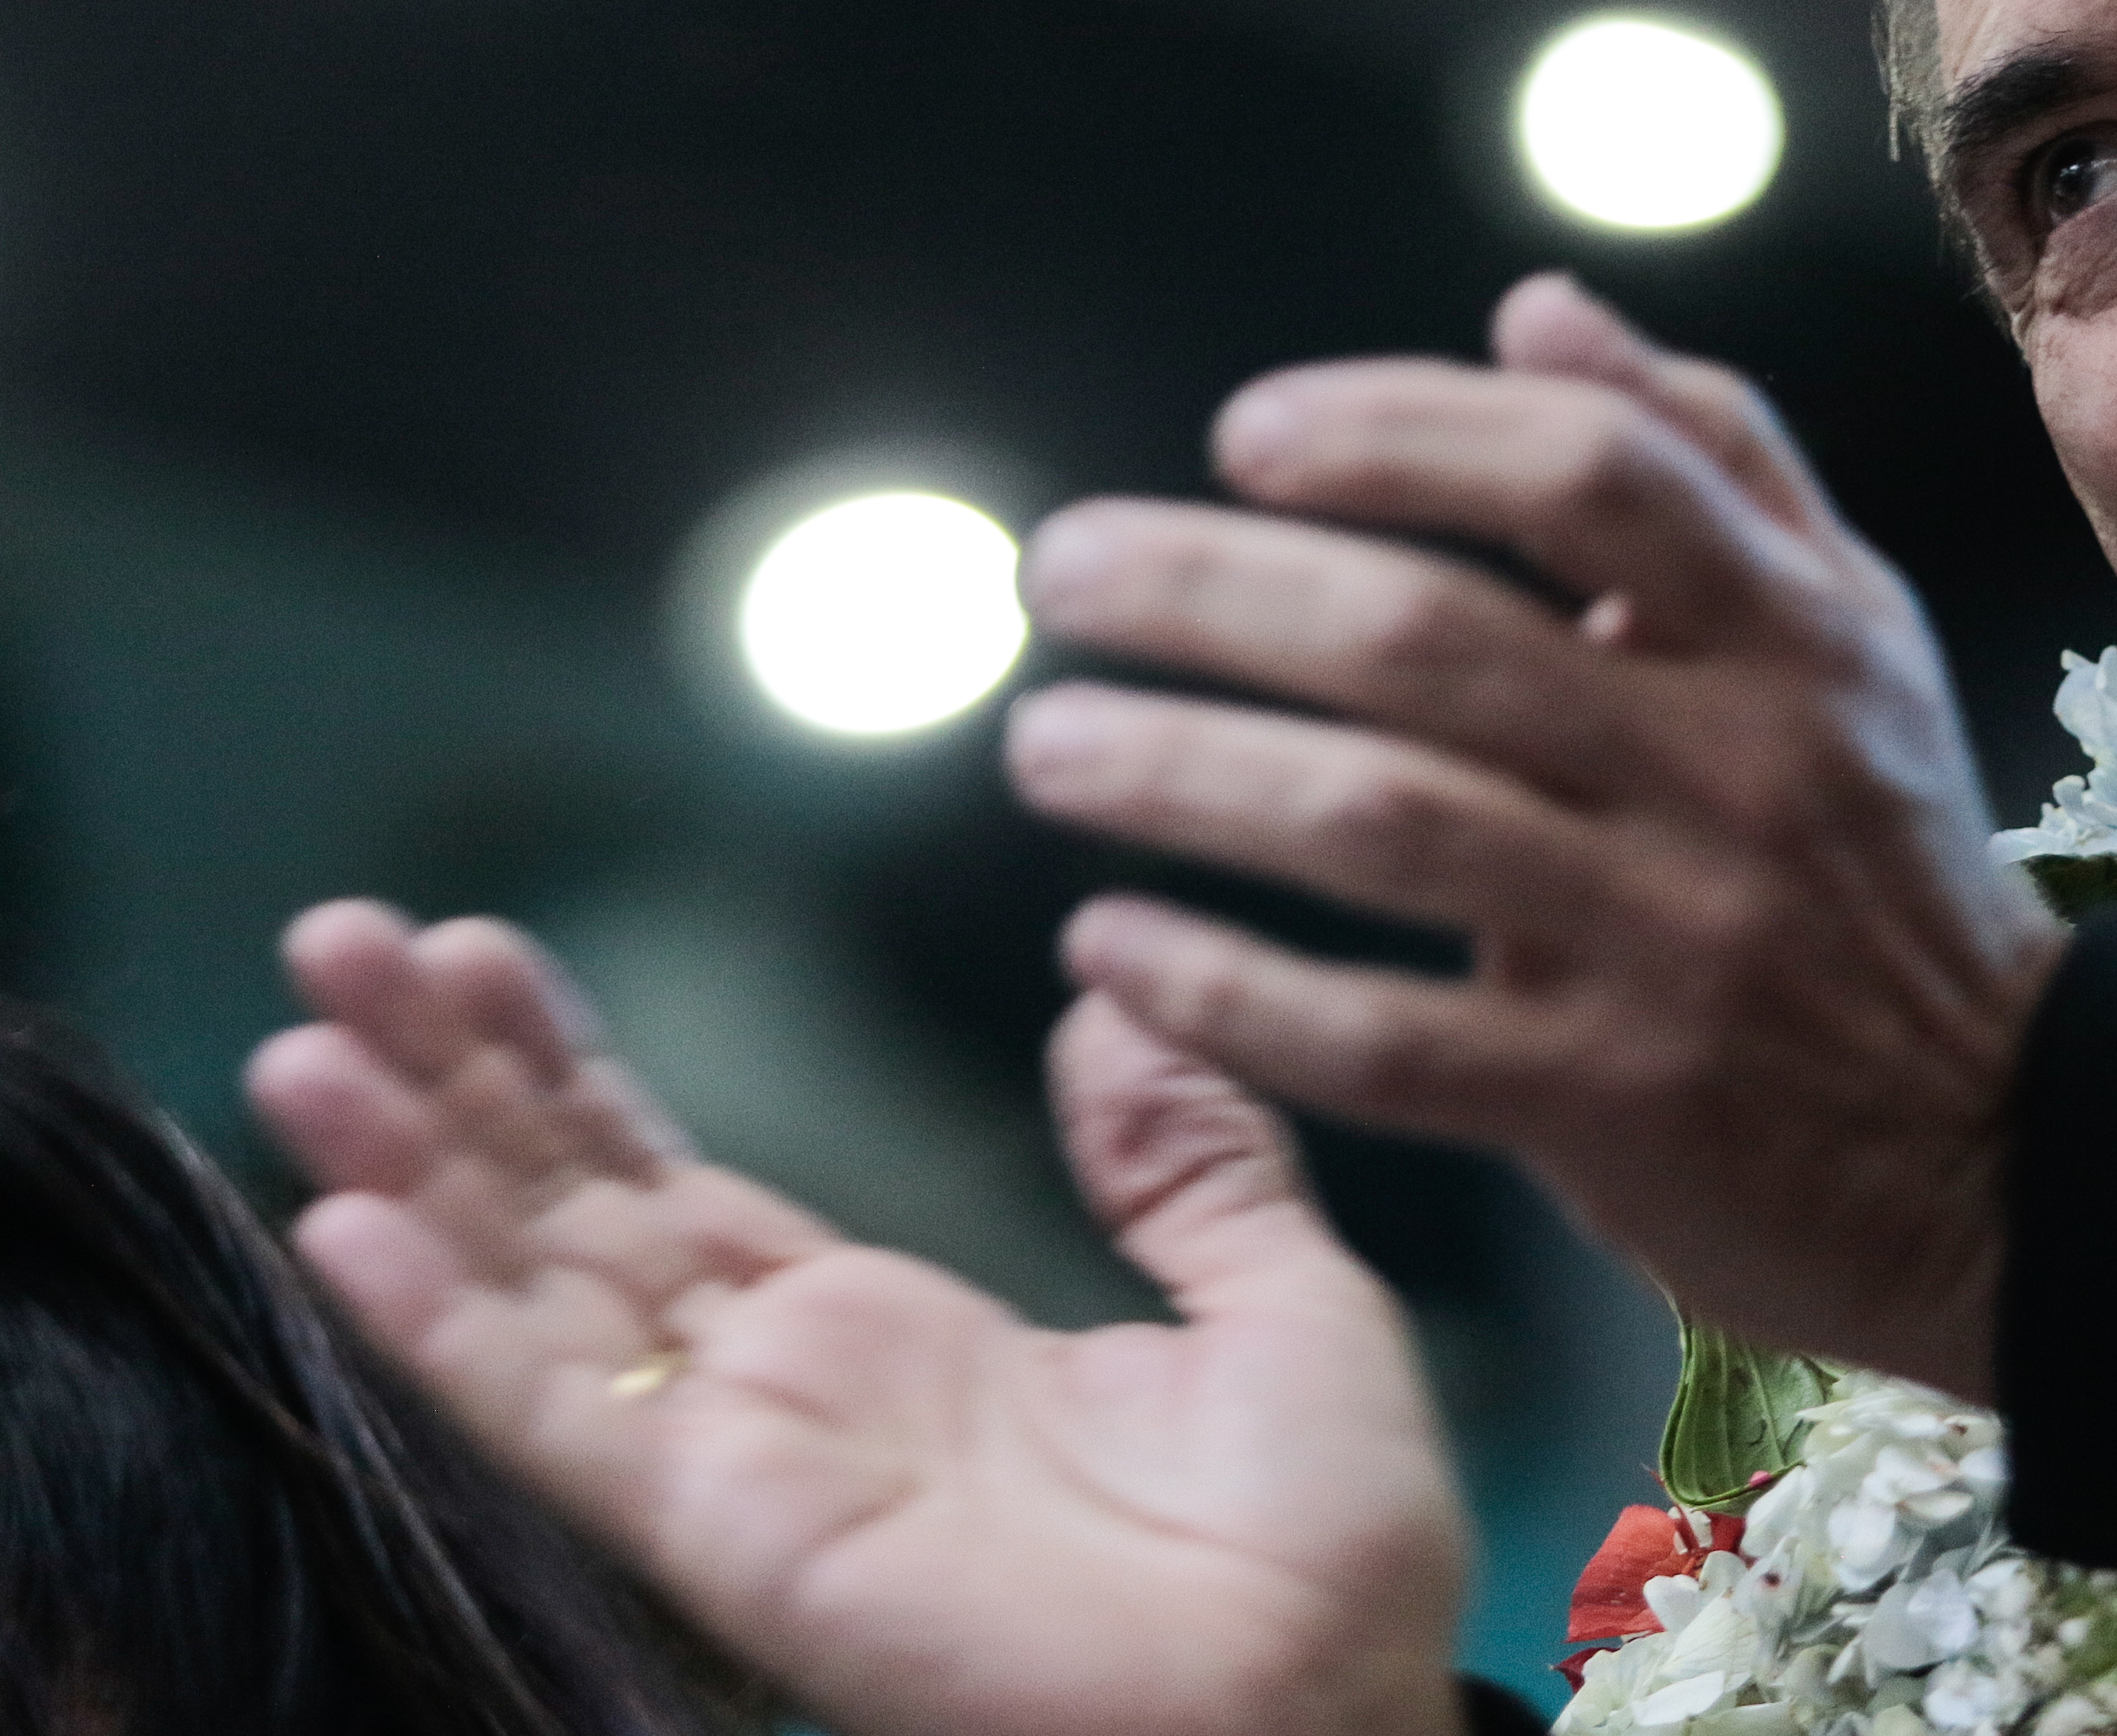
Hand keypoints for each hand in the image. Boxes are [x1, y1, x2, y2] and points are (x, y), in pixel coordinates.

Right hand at [245, 901, 1467, 1735]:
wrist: (1337, 1691)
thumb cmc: (1324, 1540)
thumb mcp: (1277, 1295)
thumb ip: (1188, 1153)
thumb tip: (1104, 1004)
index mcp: (895, 1333)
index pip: (676, 1179)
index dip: (567, 1072)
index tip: (480, 949)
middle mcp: (789, 1391)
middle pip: (568, 1213)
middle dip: (446, 1081)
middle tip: (339, 936)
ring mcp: (748, 1463)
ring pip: (529, 1294)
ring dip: (403, 1173)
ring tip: (299, 1040)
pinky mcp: (736, 1535)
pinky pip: (562, 1421)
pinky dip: (444, 1327)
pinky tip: (341, 1226)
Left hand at [1006, 272, 2062, 1398]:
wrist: (2005, 1150)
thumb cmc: (1886, 863)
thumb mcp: (1853, 633)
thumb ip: (1713, 455)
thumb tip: (1537, 309)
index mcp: (1795, 635)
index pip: (1587, 472)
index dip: (1401, 432)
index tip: (1249, 434)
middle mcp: (1737, 771)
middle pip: (1434, 639)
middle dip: (1216, 589)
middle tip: (1065, 571)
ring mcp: (1672, 943)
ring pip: (1382, 825)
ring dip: (1182, 773)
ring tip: (1049, 744)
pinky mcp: (1611, 1104)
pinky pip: (1378, 1039)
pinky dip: (1226, 990)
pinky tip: (1112, 948)